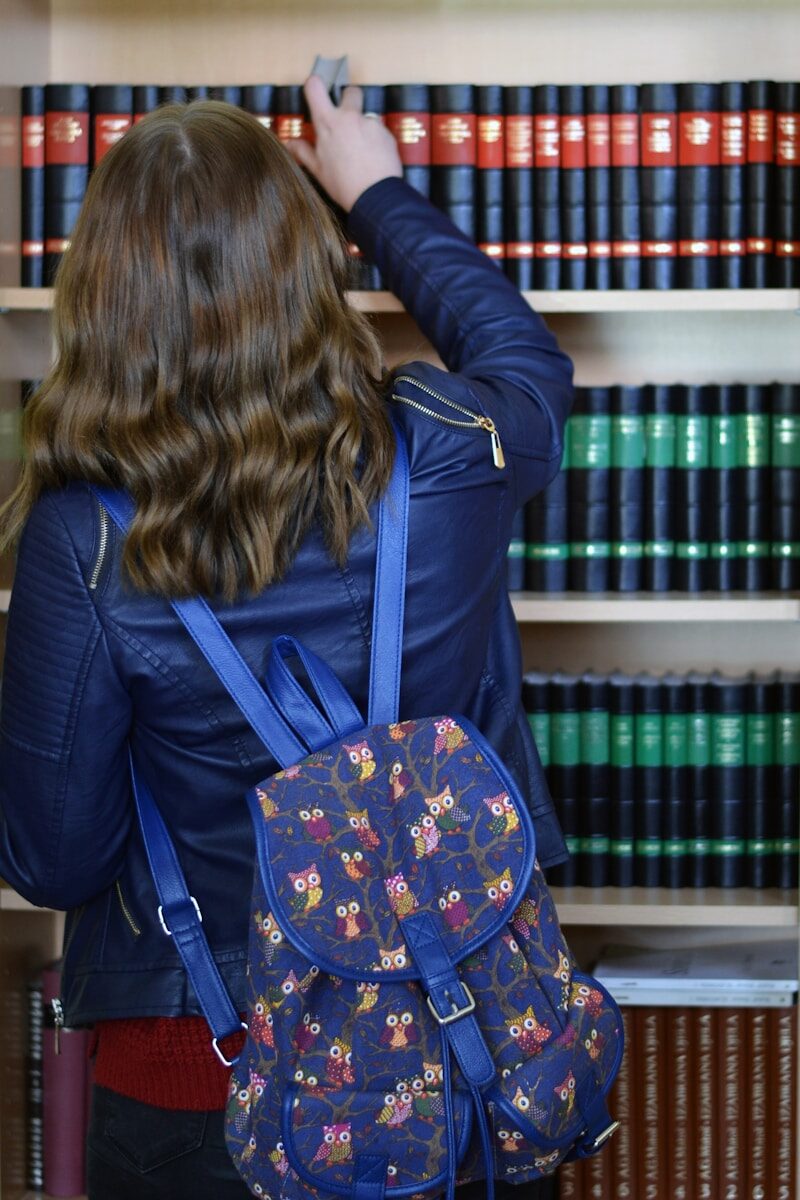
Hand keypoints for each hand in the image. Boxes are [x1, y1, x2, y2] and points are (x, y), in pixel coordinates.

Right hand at [285, 75, 402, 211]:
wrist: (375, 197)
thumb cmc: (343, 185)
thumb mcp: (318, 170)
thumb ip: (303, 152)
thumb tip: (289, 143)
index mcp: (328, 123)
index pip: (315, 86)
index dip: (314, 85)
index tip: (316, 91)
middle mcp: (350, 117)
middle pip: (351, 91)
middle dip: (349, 100)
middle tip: (346, 121)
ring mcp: (370, 123)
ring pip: (366, 116)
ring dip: (363, 127)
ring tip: (361, 152)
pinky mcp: (386, 134)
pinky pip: (379, 132)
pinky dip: (376, 141)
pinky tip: (373, 159)